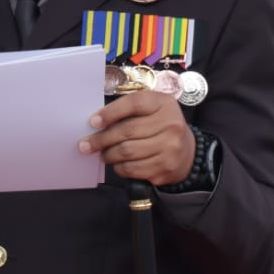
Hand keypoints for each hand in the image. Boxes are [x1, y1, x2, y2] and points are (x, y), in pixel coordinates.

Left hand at [79, 92, 195, 186]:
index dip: (110, 113)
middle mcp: (170, 124)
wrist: (187, 151)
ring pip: (127, 152)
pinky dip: (120, 168)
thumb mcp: (151, 109)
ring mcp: (170, 147)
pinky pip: (133, 169)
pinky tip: (118, 164)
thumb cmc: (161, 126)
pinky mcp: (165, 167)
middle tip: (86, 144)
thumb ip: (128, 111)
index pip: (134, 104)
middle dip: (101, 139)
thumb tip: (97, 122)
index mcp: (164, 104)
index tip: (93, 122)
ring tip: (103, 154)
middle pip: (127, 131)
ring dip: (109, 155)